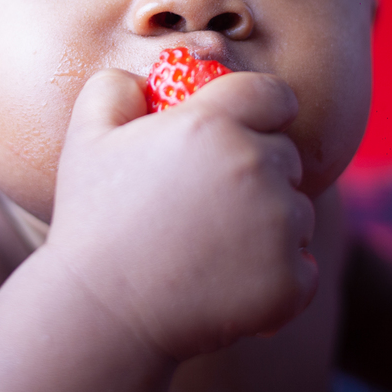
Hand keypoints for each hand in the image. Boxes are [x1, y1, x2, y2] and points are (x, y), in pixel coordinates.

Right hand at [45, 67, 318, 360]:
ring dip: (270, 228)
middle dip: (259, 174)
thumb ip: (115, 89)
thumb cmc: (92, 222)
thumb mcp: (86, 138)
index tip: (245, 133)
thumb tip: (141, 78)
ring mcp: (279, 226)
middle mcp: (255, 166)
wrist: (102, 313)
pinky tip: (229, 284)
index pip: (275, 95)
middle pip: (286, 156)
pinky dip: (277, 279)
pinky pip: (304, 269)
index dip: (262, 112)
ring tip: (213, 249)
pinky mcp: (290, 280)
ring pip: (298, 213)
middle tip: (209, 207)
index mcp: (212, 124)